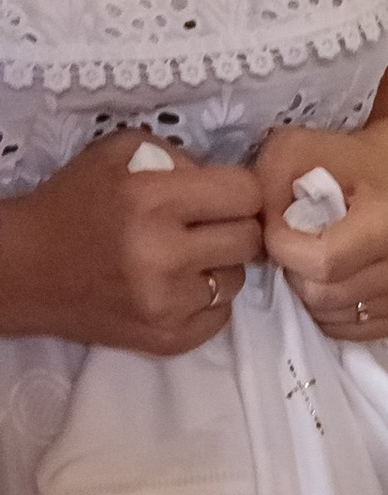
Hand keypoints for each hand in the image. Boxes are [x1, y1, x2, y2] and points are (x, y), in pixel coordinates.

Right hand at [0, 136, 263, 357]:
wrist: (29, 270)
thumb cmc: (74, 204)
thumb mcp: (117, 155)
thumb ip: (177, 157)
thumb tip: (223, 181)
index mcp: (152, 200)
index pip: (245, 194)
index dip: (240, 191)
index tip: (227, 195)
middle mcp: (165, 255)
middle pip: (250, 239)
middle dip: (234, 226)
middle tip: (209, 225)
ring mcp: (169, 304)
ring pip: (237, 279)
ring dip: (218, 265)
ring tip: (182, 256)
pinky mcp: (170, 339)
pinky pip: (221, 314)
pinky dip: (205, 299)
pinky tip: (173, 286)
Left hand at [253, 127, 387, 344]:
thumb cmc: (339, 163)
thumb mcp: (293, 151)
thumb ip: (267, 186)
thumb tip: (258, 238)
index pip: (321, 262)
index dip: (282, 247)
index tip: (277, 223)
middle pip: (320, 295)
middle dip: (293, 270)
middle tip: (297, 242)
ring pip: (327, 317)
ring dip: (307, 290)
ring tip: (317, 256)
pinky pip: (343, 332)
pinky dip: (325, 309)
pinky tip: (333, 277)